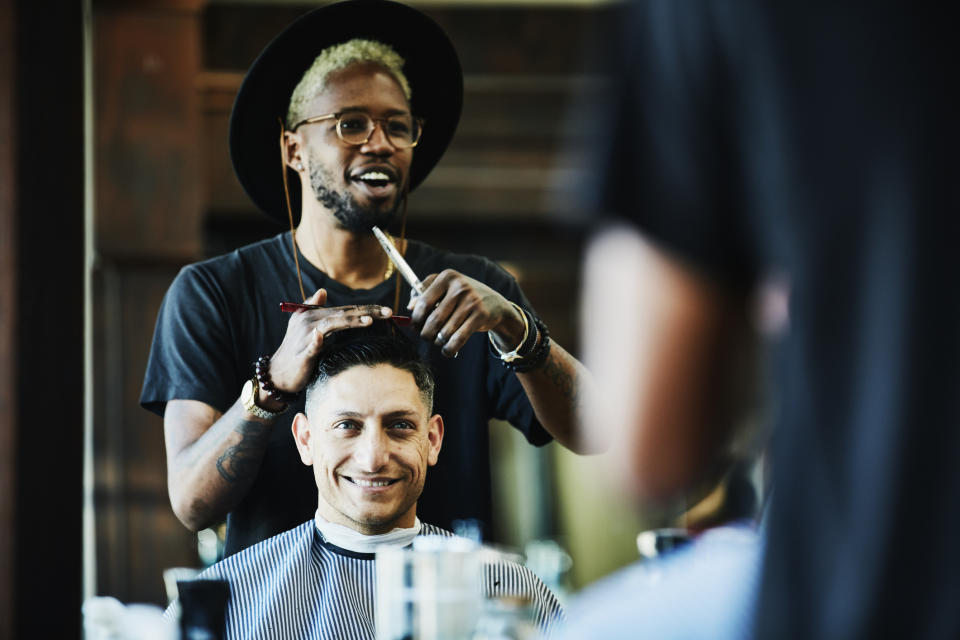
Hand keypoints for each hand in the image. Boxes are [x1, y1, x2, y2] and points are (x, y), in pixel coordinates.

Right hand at [269, 288, 391, 392]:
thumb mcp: (305, 327)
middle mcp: (310, 321)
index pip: (346, 309)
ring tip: (368, 321)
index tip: (388, 311)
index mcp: (315, 315)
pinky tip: (321, 337)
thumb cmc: (296, 350)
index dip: (367, 308)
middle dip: (367, 312)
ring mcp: (306, 337)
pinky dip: (316, 342)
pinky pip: (311, 346)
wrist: (278, 374)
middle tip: (389, 312)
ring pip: (331, 325)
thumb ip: (314, 308)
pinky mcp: (302, 353)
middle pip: (343, 313)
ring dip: (349, 321)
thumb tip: (322, 290)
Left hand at [407, 270, 524, 356]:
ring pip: (444, 331)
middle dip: (426, 333)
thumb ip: (424, 293)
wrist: (494, 304)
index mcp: (447, 277)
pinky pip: (458, 339)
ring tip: (438, 341)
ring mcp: (471, 301)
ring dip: (438, 341)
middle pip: (433, 319)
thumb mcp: (445, 288)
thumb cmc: (462, 297)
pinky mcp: (480, 316)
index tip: (415, 325)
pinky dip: (449, 349)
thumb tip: (409, 307)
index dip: (416, 318)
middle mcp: (459, 287)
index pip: (423, 301)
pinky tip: (447, 350)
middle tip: (426, 336)